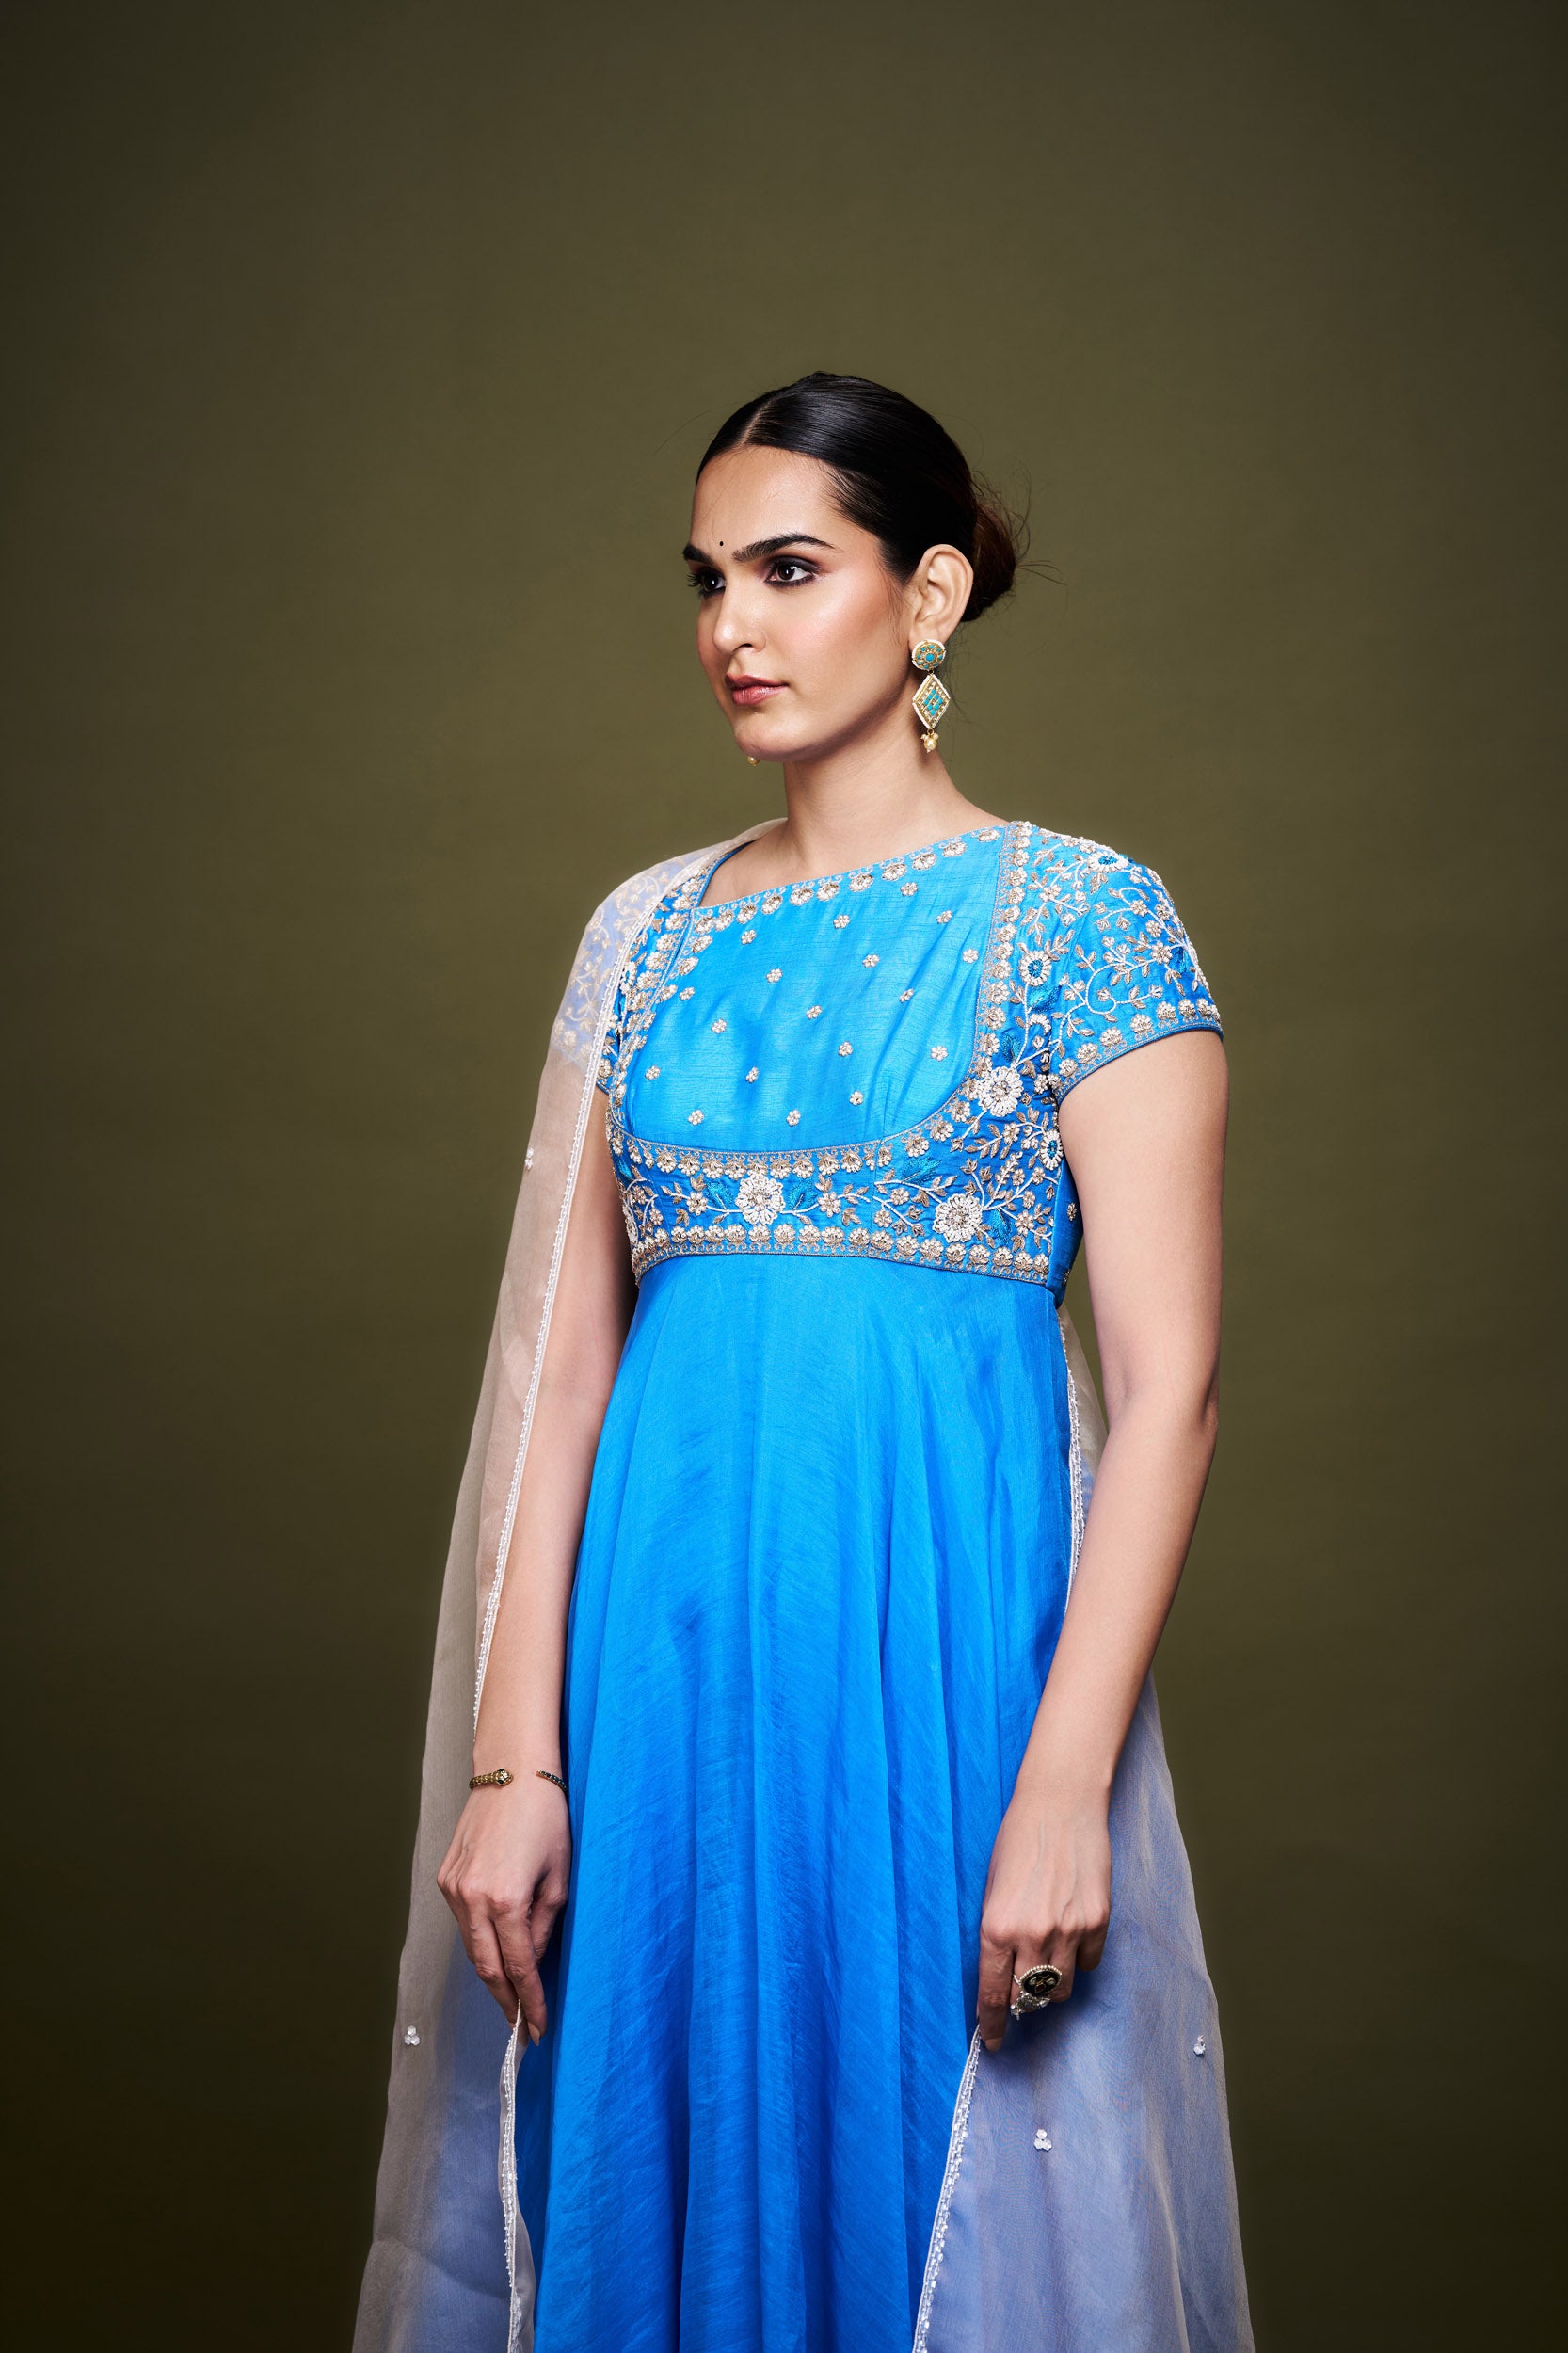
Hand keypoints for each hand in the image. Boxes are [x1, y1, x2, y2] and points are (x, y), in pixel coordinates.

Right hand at [437, 1777, 571, 2041]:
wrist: (511, 1770)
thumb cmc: (545, 1815)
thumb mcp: (559, 1876)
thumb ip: (544, 1925)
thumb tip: (531, 1959)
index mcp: (505, 1899)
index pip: (518, 1967)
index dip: (529, 2002)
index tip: (537, 2028)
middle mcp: (471, 1897)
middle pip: (487, 1967)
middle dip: (506, 2000)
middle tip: (522, 2025)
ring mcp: (453, 1888)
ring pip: (471, 1947)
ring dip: (492, 1972)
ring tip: (513, 1994)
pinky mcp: (445, 1877)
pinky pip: (463, 1921)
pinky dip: (480, 1940)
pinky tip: (497, 1950)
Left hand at [975, 1787, 1110, 2051]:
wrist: (1060, 1804)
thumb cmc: (1018, 1839)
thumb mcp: (993, 1888)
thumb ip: (997, 1932)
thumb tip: (1003, 1972)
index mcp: (996, 1926)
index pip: (993, 1994)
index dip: (992, 2024)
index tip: (992, 2041)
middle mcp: (1032, 1935)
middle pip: (1028, 1998)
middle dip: (1021, 2000)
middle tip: (1020, 1988)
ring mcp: (1068, 1931)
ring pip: (1060, 1989)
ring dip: (1051, 1984)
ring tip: (1047, 1956)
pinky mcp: (1097, 1922)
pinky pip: (1089, 1962)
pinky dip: (1079, 1958)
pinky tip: (1071, 1933)